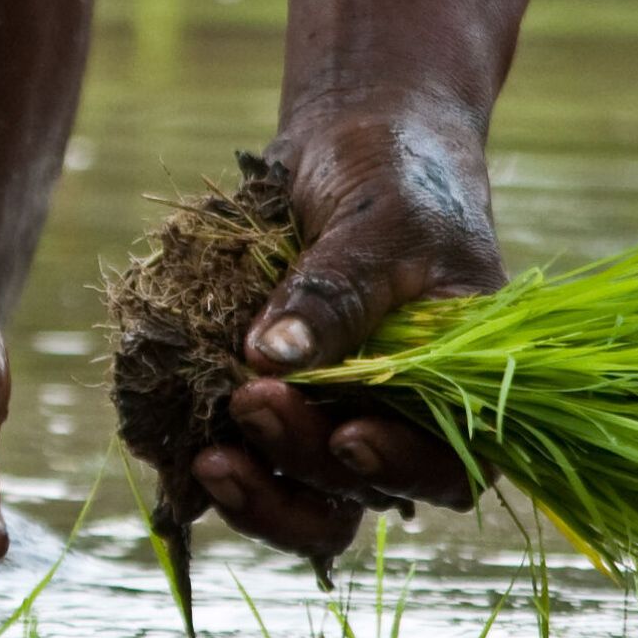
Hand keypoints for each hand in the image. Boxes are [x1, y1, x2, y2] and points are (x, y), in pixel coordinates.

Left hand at [191, 104, 504, 568]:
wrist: (350, 141)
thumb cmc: (396, 175)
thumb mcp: (380, 221)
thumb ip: (335, 292)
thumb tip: (273, 357)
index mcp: (457, 387)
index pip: (445, 466)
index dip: (400, 468)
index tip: (348, 437)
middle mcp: (395, 419)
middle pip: (357, 487)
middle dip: (303, 459)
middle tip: (252, 400)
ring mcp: (329, 417)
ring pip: (301, 497)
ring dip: (257, 493)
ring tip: (208, 457)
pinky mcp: (270, 405)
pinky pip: (245, 460)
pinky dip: (214, 466)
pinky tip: (179, 441)